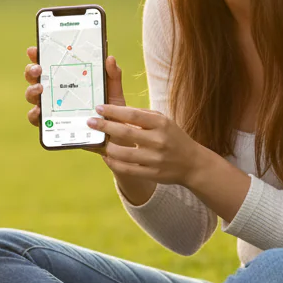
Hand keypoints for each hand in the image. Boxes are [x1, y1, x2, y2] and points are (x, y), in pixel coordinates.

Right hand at [24, 48, 125, 153]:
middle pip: (35, 77)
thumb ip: (112, 75)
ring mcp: (52, 107)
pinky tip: (38, 111)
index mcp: (67, 78)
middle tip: (38, 69)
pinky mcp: (52, 124)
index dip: (38, 55)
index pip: (49, 63)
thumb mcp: (113, 90)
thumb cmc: (110, 109)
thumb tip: (109, 58)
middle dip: (31, 70)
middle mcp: (55, 91)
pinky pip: (37, 119)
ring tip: (40, 88)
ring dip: (32, 90)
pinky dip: (34, 114)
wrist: (113, 135)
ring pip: (32, 96)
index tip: (33, 50)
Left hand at [87, 104, 204, 186]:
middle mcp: (159, 141)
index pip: (132, 115)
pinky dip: (113, 162)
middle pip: (125, 133)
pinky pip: (126, 169)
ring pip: (122, 153)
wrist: (192, 164)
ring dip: (107, 146)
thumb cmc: (172, 137)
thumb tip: (116, 110)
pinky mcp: (152, 174)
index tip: (99, 108)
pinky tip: (107, 156)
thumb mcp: (163, 121)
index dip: (113, 111)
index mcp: (161, 124)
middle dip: (104, 126)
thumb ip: (142, 115)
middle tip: (90, 122)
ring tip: (100, 141)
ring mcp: (155, 159)